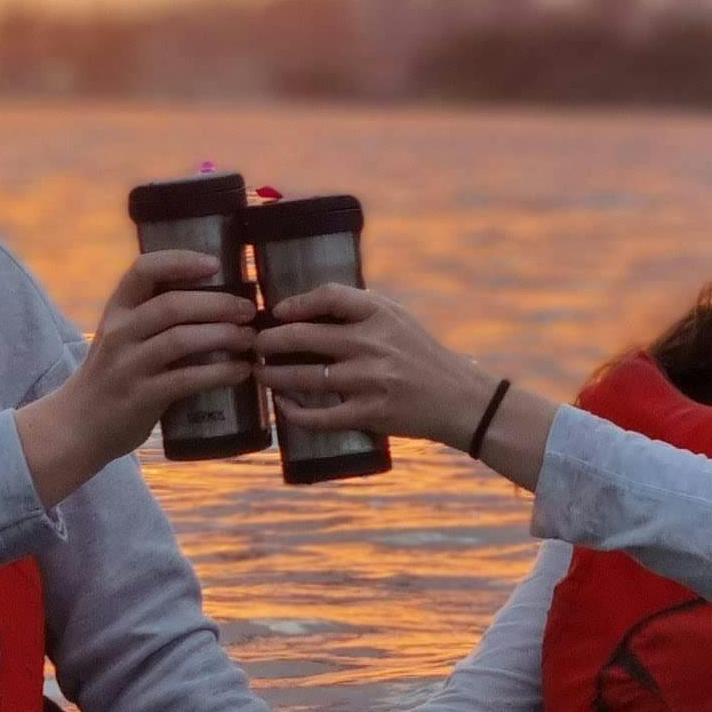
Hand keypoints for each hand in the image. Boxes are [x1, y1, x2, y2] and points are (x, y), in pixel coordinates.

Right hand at [13, 250, 258, 508]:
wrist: (77, 426)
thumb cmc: (112, 376)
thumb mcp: (122, 336)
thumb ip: (155, 317)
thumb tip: (219, 300)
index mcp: (117, 310)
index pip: (143, 270)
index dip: (180, 261)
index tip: (215, 264)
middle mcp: (119, 332)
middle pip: (172, 305)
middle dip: (218, 304)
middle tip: (249, 310)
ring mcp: (127, 366)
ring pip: (180, 340)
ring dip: (223, 336)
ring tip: (249, 339)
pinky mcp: (140, 397)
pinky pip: (185, 379)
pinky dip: (219, 373)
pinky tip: (240, 372)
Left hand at [252, 281, 487, 446]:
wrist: (457, 398)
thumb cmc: (421, 354)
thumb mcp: (396, 318)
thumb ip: (358, 309)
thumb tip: (306, 307)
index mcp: (379, 313)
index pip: (327, 296)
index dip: (295, 303)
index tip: (276, 313)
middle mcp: (371, 344)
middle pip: (303, 336)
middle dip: (269, 341)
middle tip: (254, 345)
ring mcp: (368, 380)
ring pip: (304, 377)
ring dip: (273, 377)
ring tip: (260, 374)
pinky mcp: (368, 413)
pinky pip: (319, 415)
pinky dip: (294, 412)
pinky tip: (282, 406)